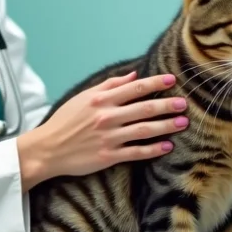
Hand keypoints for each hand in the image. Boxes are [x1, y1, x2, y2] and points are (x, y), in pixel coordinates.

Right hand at [16, 71, 187, 188]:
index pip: (135, 88)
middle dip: (168, 105)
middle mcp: (107, 117)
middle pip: (145, 108)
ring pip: (145, 130)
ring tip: (182, 122)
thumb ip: (109, 85)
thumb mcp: (83, 97)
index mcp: (101, 99)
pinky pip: (136, 152)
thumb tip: (133, 75)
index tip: (172, 80)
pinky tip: (167, 146)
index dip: (156, 83)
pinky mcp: (108, 156)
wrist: (47, 149)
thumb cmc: (64, 121)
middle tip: (184, 103)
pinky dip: (153, 149)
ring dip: (166, 126)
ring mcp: (109, 137)